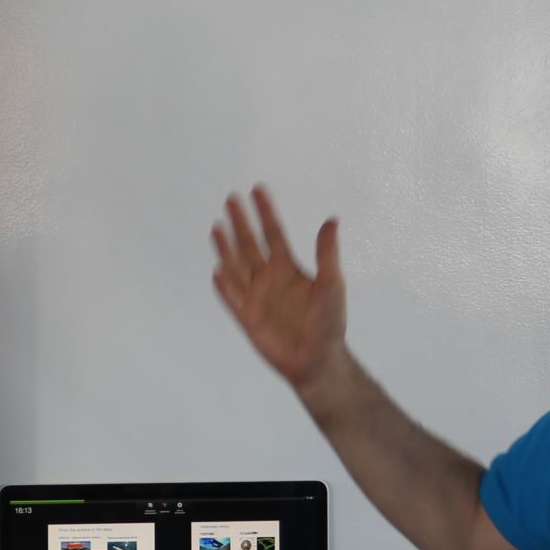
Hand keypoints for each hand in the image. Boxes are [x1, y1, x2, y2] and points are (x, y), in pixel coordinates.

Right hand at [212, 187, 347, 394]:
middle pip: (250, 244)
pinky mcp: (247, 318)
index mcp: (289, 268)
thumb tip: (331, 220)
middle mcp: (269, 279)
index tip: (257, 189)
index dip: (265, 212)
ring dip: (226, 247)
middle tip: (231, 198)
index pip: (273, 233)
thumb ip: (327, 254)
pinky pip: (231, 298)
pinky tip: (216, 271)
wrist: (317, 360)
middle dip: (241, 222)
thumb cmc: (330, 323)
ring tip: (216, 226)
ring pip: (236, 266)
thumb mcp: (333, 284)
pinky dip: (223, 285)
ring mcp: (256, 297)